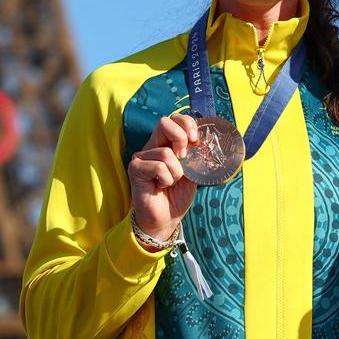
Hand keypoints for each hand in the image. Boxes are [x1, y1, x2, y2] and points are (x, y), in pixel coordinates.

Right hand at [126, 113, 198, 245]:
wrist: (166, 219)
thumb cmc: (178, 195)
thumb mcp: (193, 172)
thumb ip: (195, 155)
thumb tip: (203, 142)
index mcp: (166, 143)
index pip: (175, 119)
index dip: (187, 123)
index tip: (195, 139)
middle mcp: (152, 146)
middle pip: (164, 122)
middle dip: (181, 138)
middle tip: (184, 157)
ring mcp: (141, 156)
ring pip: (166, 153)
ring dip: (177, 172)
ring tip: (171, 182)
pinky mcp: (135, 168)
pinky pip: (159, 167)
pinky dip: (167, 179)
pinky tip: (161, 186)